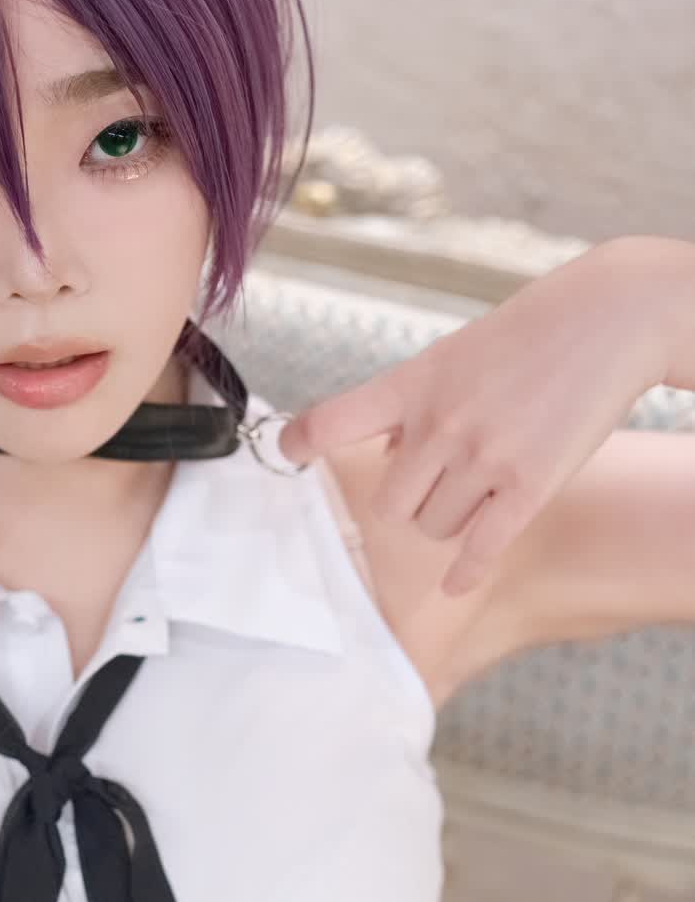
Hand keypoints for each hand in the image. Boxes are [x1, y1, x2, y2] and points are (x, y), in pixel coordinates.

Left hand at [275, 238, 677, 596]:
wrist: (612, 319)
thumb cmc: (531, 333)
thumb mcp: (455, 354)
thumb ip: (412, 405)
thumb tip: (384, 452)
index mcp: (414, 384)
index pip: (334, 422)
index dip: (301, 442)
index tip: (288, 452)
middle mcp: (439, 425)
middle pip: (389, 505)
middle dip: (407, 503)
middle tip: (435, 486)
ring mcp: (483, 460)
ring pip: (432, 527)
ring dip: (448, 521)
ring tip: (478, 491)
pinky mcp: (527, 488)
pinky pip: (479, 549)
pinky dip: (464, 571)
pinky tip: (456, 583)